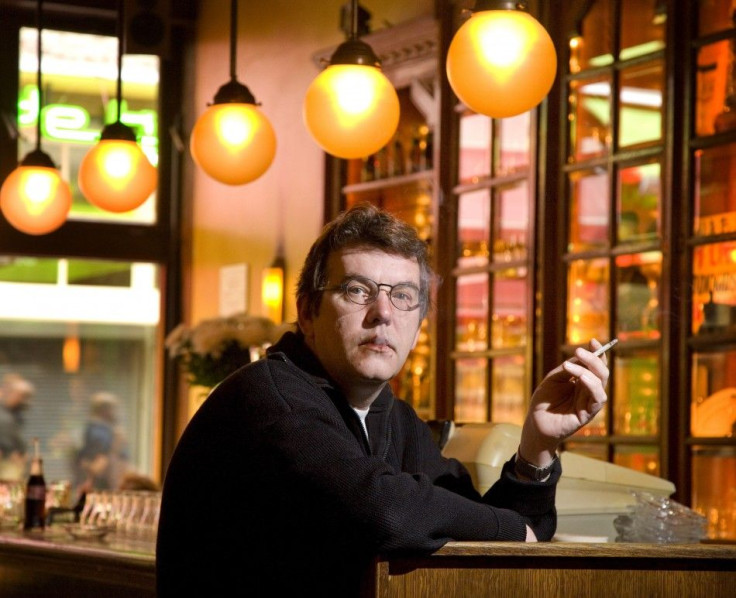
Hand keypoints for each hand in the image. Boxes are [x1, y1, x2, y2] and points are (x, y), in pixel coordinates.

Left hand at [519, 339, 609, 465]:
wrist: (535, 422)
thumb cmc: (544, 401)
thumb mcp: (554, 379)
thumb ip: (568, 369)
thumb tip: (580, 355)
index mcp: (582, 381)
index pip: (596, 365)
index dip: (597, 353)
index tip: (593, 341)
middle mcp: (589, 390)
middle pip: (601, 371)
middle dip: (593, 358)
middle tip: (578, 350)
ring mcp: (590, 402)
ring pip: (600, 382)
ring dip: (588, 370)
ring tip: (569, 364)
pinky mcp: (588, 413)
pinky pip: (598, 398)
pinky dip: (592, 385)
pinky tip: (581, 378)